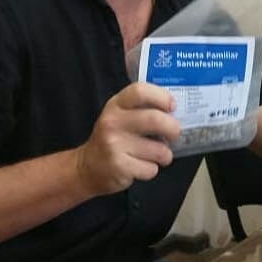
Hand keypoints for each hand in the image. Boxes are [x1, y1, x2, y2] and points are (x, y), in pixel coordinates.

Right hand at [74, 82, 180, 196]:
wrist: (87, 167)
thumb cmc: (113, 138)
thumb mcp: (120, 115)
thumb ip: (142, 108)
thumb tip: (175, 108)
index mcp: (116, 105)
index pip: (140, 91)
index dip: (162, 97)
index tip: (172, 106)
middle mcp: (113, 122)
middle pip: (155, 119)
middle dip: (173, 129)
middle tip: (174, 134)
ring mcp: (114, 145)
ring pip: (159, 150)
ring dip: (165, 155)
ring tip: (157, 155)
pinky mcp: (119, 167)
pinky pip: (151, 168)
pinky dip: (152, 170)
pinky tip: (142, 166)